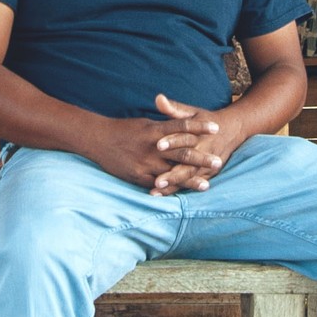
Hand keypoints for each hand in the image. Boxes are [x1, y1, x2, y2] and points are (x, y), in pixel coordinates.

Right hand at [83, 97, 218, 191]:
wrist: (97, 139)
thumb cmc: (124, 129)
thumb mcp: (146, 123)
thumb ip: (165, 124)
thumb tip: (183, 121)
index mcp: (155, 130)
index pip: (182, 126)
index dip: (200, 127)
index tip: (217, 128)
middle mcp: (152, 147)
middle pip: (181, 153)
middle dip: (201, 159)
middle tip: (218, 162)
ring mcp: (145, 163)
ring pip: (171, 173)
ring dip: (190, 180)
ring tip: (206, 186)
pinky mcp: (137, 176)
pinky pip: (157, 185)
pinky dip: (170, 190)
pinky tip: (182, 195)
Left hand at [148, 93, 242, 194]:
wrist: (234, 129)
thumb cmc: (206, 120)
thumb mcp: (192, 113)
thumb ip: (174, 108)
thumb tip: (158, 98)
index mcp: (198, 134)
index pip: (185, 137)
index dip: (173, 140)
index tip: (159, 145)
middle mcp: (204, 150)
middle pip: (188, 163)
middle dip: (173, 173)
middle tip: (157, 181)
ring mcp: (207, 163)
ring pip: (190, 176)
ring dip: (174, 184)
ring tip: (157, 190)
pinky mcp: (208, 172)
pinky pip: (194, 182)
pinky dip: (180, 189)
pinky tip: (165, 195)